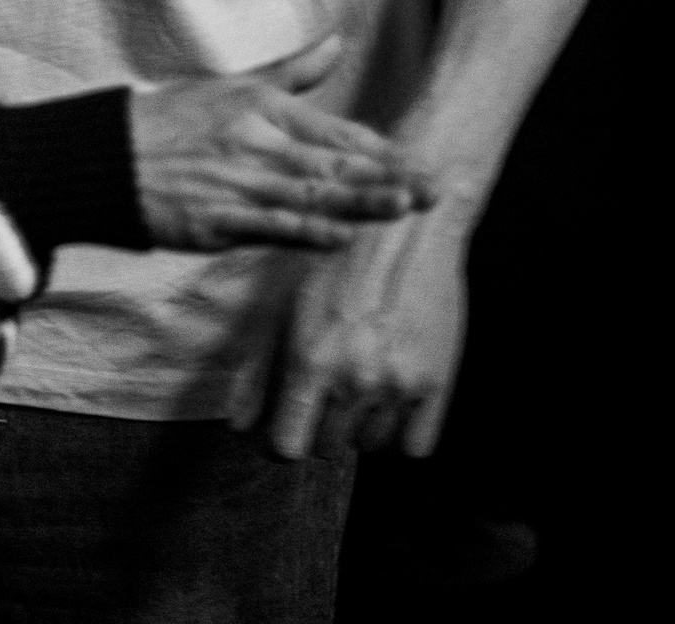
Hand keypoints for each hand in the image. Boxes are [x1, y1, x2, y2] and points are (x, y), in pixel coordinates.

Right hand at [129, 35, 433, 251]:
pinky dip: (307, 231)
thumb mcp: (232, 84)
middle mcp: (254, 142)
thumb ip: (293, 71)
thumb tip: (340, 41)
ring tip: (403, 208)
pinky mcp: (218, 220)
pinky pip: (271, 227)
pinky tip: (340, 238)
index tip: (422, 161)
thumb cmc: (174, 120)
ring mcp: (237, 183)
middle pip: (332, 162)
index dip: (381, 149)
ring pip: (310, 195)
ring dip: (359, 203)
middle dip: (386, 178)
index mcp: (260, 106)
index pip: (334, 129)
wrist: (109, 157)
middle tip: (433, 187)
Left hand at [242, 199, 470, 459]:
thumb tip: (239, 428)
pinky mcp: (436, 384)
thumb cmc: (333, 259)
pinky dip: (398, 433)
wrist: (404, 226)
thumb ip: (259, 370)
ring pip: (368, 445)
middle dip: (319, 425)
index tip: (284, 428)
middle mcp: (354, 379)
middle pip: (326, 446)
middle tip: (325, 392)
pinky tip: (387, 402)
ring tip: (358, 384)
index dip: (280, 441)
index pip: (286, 448)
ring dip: (359, 426)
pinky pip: (412, 446)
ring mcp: (398, 385)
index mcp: (310, 359)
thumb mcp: (284, 305)